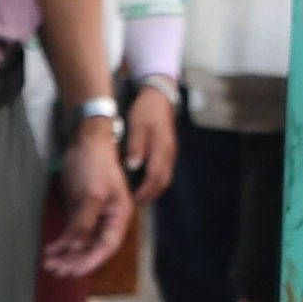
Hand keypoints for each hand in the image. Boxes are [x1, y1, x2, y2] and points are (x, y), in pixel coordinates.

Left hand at [44, 126, 132, 278]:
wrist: (85, 141)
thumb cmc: (95, 164)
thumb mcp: (91, 195)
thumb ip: (84, 223)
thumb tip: (75, 248)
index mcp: (120, 217)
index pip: (106, 247)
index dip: (90, 262)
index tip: (73, 272)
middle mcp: (109, 220)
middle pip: (93, 248)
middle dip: (75, 261)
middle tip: (56, 270)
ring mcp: (94, 216)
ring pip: (81, 243)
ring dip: (66, 254)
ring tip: (49, 263)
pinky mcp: (80, 210)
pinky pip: (72, 232)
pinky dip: (62, 242)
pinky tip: (50, 249)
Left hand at [120, 81, 178, 203]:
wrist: (159, 97)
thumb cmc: (146, 111)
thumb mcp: (137, 125)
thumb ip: (136, 146)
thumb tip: (133, 166)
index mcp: (162, 149)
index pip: (155, 177)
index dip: (144, 191)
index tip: (132, 200)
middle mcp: (169, 154)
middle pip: (162, 182)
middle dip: (149, 195)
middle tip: (133, 204)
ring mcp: (170, 153)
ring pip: (164, 178)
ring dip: (152, 189)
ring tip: (137, 197)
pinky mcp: (168, 152)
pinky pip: (163, 172)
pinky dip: (153, 181)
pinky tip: (142, 183)